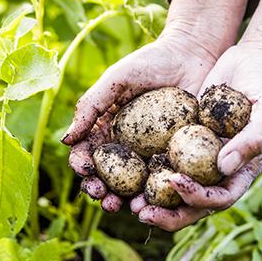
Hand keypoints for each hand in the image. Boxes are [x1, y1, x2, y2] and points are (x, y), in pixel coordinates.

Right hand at [62, 0, 254, 212]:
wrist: (194, 54)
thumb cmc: (152, 61)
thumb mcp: (117, 79)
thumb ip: (91, 106)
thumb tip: (67, 140)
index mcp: (106, 129)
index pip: (87, 154)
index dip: (82, 167)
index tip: (85, 171)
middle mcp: (126, 147)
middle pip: (107, 178)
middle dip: (100, 192)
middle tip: (103, 198)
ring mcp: (151, 155)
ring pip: (133, 186)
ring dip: (124, 201)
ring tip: (124, 206)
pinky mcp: (177, 157)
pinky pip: (165, 180)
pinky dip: (157, 195)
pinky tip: (154, 201)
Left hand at [134, 42, 261, 229]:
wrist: (253, 59)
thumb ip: (252, 139)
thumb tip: (222, 167)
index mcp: (242, 171)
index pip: (219, 197)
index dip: (197, 198)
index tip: (175, 182)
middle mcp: (219, 170)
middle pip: (193, 204)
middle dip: (167, 214)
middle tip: (140, 212)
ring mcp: (200, 157)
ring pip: (175, 188)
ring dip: (152, 199)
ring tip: (127, 202)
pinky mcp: (184, 140)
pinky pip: (164, 158)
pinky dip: (147, 168)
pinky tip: (124, 167)